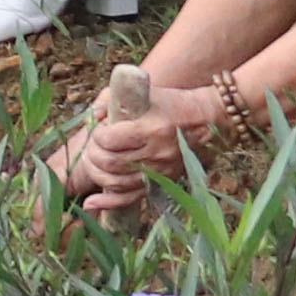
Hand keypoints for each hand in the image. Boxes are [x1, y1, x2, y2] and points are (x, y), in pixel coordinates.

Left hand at [62, 76, 252, 214]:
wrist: (205, 120)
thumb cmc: (170, 102)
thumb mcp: (143, 92)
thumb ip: (113, 101)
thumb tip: (91, 118)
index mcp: (149, 128)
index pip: (109, 140)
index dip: (97, 136)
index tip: (99, 130)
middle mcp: (155, 152)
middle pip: (110, 162)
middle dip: (93, 155)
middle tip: (93, 146)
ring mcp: (159, 170)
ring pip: (116, 182)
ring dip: (96, 174)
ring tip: (93, 162)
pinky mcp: (161, 181)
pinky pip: (131, 197)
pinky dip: (107, 202)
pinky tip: (90, 203)